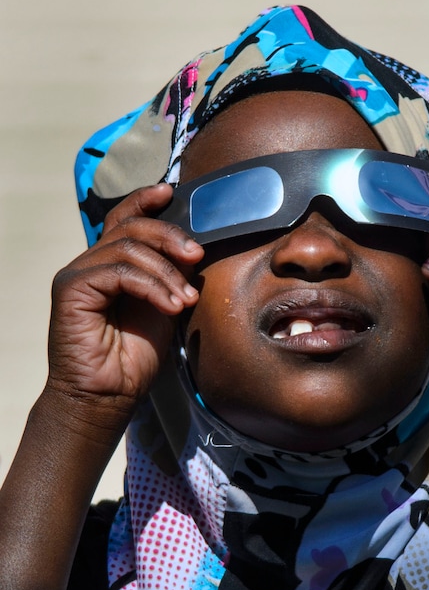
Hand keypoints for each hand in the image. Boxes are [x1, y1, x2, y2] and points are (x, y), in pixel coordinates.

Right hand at [46, 184, 202, 427]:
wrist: (107, 397)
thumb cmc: (135, 358)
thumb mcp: (164, 308)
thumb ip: (171, 277)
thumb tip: (193, 249)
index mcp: (111, 265)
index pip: (124, 219)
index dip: (145, 200)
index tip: (172, 192)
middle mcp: (91, 264)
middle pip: (130, 226)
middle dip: (170, 236)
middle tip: (197, 255)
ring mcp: (77, 274)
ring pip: (127, 247)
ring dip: (167, 271)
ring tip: (185, 299)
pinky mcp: (71, 288)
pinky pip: (118, 270)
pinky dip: (152, 285)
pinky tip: (171, 305)